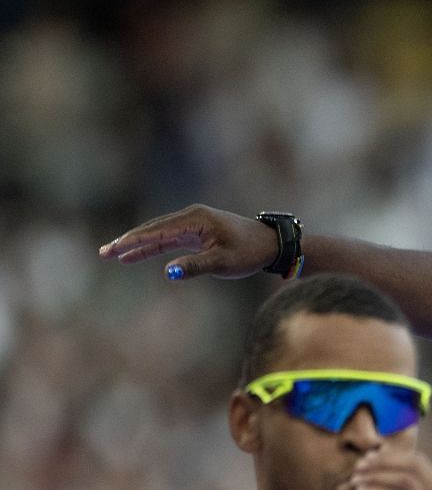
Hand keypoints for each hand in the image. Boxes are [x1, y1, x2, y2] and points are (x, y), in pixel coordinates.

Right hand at [98, 204, 279, 280]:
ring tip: (112, 254)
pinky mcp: (195, 231)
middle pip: (152, 229)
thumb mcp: (223, 263)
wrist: (270, 244)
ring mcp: (192, 223)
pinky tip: (135, 255)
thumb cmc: (249, 253)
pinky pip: (167, 239)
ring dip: (136, 244)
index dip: (133, 241)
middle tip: (103, 252)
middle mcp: (191, 217)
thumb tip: (169, 272)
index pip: (157, 231)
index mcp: (195, 220)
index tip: (113, 249)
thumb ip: (196, 267)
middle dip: (127, 241)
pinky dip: (151, 247)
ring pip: (157, 234)